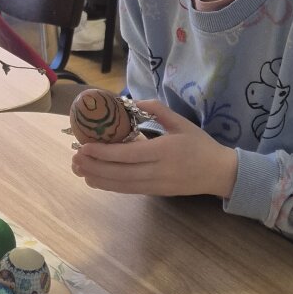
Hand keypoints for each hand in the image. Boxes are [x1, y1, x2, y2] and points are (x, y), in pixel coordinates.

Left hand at [71, 99, 237, 198]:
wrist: (219, 173)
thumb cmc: (200, 144)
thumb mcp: (181, 122)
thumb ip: (157, 110)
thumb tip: (130, 101)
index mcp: (165, 151)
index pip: (128, 154)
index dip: (104, 153)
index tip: (84, 147)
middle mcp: (159, 170)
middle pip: (120, 173)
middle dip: (94, 167)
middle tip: (73, 159)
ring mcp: (157, 184)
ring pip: (122, 185)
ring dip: (98, 178)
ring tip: (78, 171)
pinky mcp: (157, 192)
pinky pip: (129, 190)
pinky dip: (110, 186)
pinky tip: (96, 180)